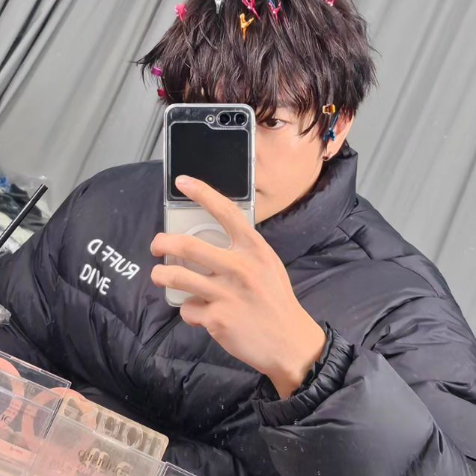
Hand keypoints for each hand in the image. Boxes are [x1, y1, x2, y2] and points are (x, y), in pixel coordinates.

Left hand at [150, 175, 326, 397]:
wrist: (289, 343)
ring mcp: (226, 294)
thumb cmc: (275, 300)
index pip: (226, 212)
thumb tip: (210, 241)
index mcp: (254, 249)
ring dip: (161, 275)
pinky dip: (190, 311)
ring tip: (160, 276)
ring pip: (176, 277)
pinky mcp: (216, 319)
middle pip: (188, 246)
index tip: (182, 181)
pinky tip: (202, 315)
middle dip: (163, 243)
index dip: (202, 193)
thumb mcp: (268, 266)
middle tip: (157, 245)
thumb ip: (243, 251)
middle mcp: (240, 267)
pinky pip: (188, 309)